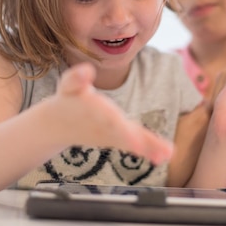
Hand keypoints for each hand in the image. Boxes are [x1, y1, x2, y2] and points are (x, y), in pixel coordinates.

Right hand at [55, 63, 173, 164]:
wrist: (58, 126)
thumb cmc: (67, 100)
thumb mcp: (68, 86)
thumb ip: (76, 78)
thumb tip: (86, 70)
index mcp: (95, 112)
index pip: (110, 121)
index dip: (123, 131)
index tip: (136, 143)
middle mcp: (105, 126)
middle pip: (125, 134)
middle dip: (139, 142)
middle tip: (155, 152)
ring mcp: (112, 135)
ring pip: (132, 141)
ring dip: (150, 147)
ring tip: (167, 154)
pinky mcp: (118, 138)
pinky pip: (134, 144)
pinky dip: (149, 150)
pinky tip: (164, 156)